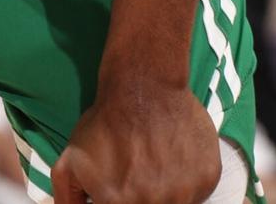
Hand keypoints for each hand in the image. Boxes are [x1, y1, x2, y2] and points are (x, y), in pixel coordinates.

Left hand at [51, 81, 220, 203]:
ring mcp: (186, 194)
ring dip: (166, 190)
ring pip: (176, 202)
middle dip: (142, 194)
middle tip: (138, 171)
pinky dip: (187, 179)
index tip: (121, 186)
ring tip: (154, 162)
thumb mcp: (69, 160)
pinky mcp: (208, 178)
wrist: (143, 84)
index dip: (118, 200)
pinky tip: (173, 155)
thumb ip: (67, 198)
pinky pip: (198, 191)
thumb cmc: (105, 122)